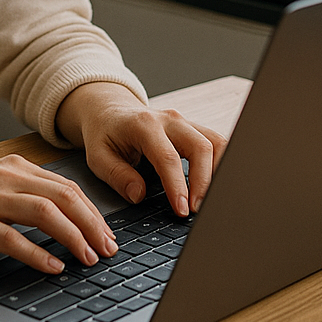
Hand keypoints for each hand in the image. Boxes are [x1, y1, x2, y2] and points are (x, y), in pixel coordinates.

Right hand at [0, 154, 118, 272]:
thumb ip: (22, 194)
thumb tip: (63, 217)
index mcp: (13, 167)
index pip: (66, 186)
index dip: (93, 211)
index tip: (108, 234)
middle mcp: (4, 176)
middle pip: (64, 196)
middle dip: (93, 224)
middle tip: (109, 250)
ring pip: (45, 212)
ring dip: (73, 237)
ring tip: (88, 258)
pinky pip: (12, 237)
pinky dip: (37, 253)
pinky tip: (53, 267)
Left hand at [55, 83, 227, 216]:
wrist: (109, 110)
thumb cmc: (104, 134)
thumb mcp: (97, 156)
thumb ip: (117, 175)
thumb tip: (139, 195)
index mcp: (144, 124)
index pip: (168, 157)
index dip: (178, 186)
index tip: (182, 210)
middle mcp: (169, 119)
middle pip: (200, 146)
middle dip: (205, 182)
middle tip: (197, 210)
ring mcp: (184, 122)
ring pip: (216, 141)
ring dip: (220, 171)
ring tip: (212, 200)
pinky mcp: (192, 128)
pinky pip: (216, 142)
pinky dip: (223, 163)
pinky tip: (218, 185)